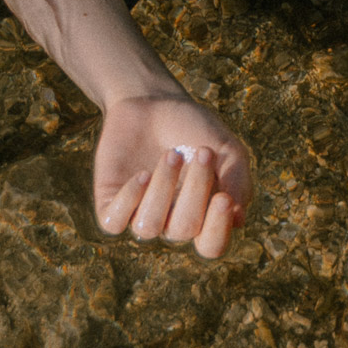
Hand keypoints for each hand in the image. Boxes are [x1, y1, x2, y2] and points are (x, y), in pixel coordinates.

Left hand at [93, 91, 253, 258]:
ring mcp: (139, 214)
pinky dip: (129, 198)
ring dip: (162, 188)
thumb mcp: (226, 148)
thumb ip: (237, 180)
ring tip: (171, 155)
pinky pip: (113, 222)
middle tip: (203, 152)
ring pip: (148, 226)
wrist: (152, 101)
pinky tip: (142, 173)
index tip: (223, 198)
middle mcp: (170, 222)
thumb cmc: (193, 127)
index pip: (211, 246)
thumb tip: (238, 218)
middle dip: (195, 190)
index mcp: (201, 216)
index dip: (216, 230)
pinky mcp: (109, 204)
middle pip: (183, 230)